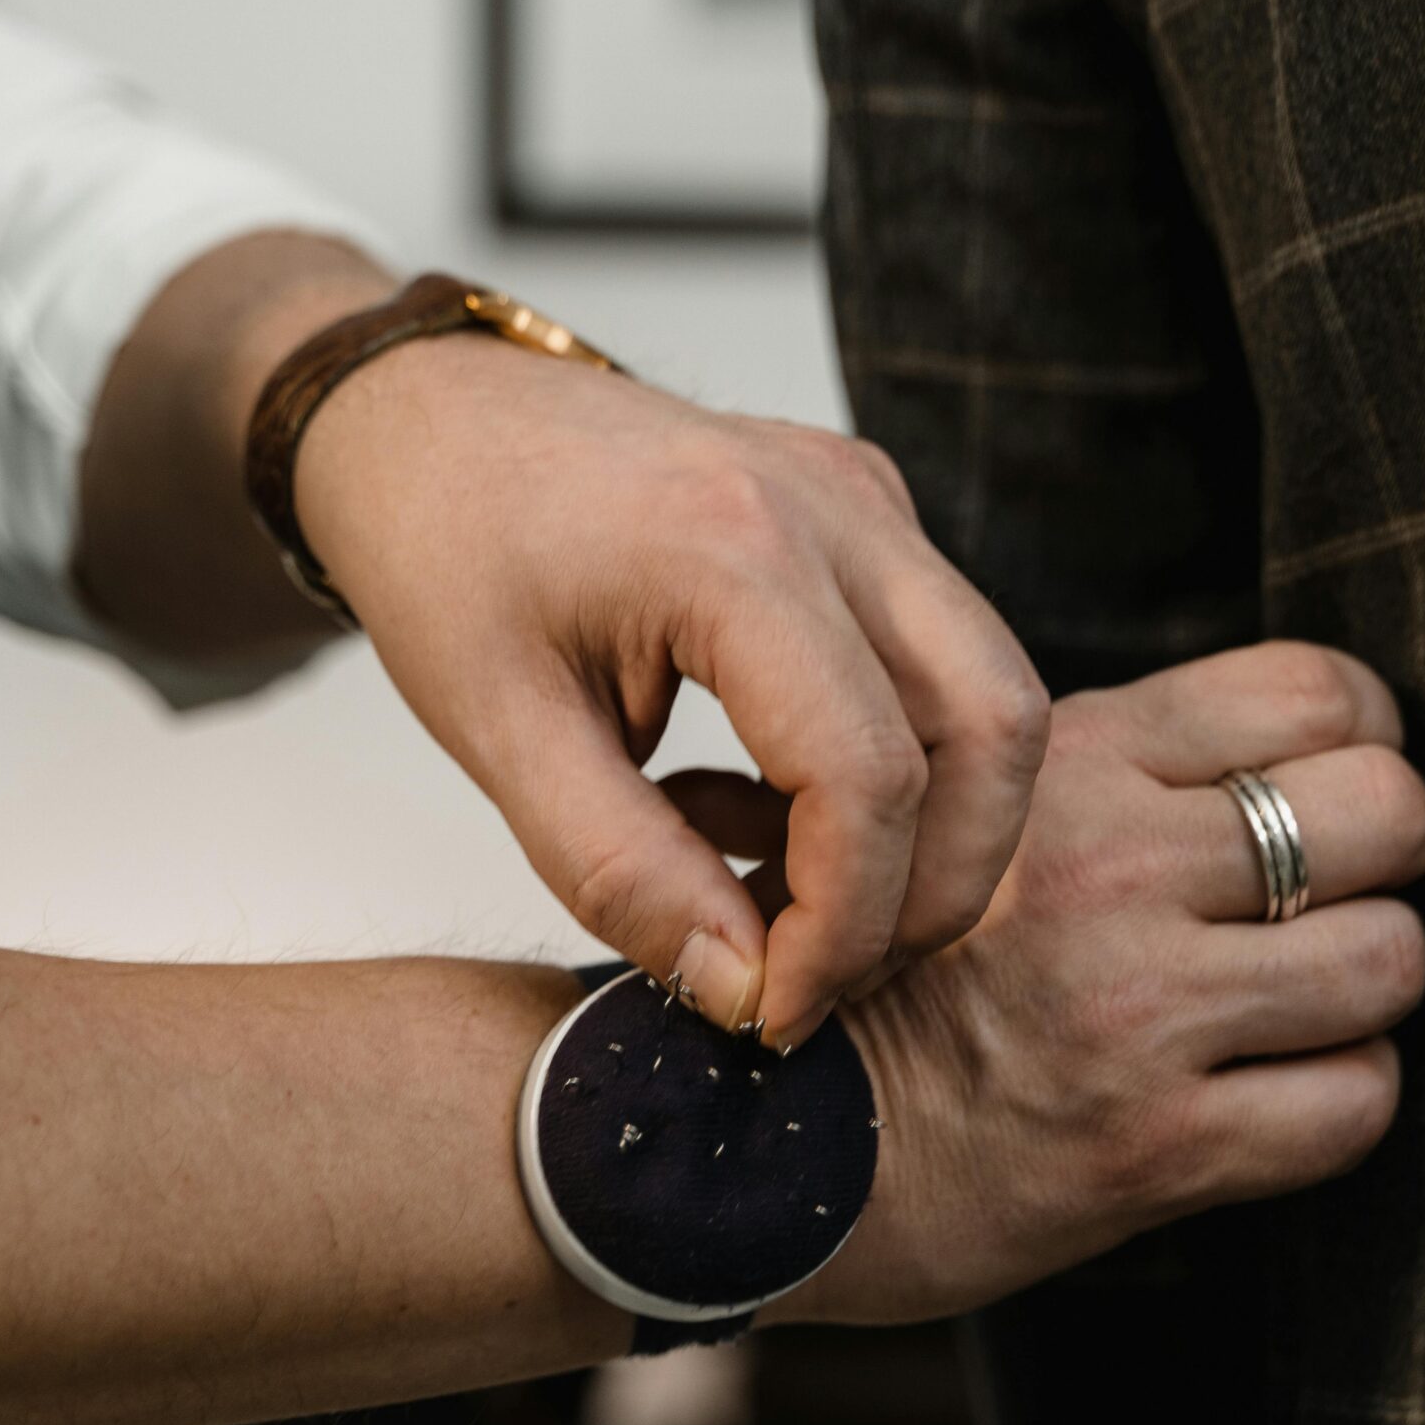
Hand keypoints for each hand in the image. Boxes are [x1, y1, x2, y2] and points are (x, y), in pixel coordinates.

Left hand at [295, 334, 1048, 1049]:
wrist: (429, 415)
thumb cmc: (444, 548)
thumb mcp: (499, 735)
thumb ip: (623, 873)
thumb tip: (740, 986)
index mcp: (732, 547)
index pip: (868, 775)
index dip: (842, 926)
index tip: (771, 1009)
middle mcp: (834, 507)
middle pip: (993, 728)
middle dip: (932, 889)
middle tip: (820, 974)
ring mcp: (867, 500)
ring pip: (995, 697)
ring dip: (925, 833)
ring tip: (777, 889)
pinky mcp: (871, 515)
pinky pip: (944, 663)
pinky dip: (891, 766)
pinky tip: (760, 799)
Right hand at [771, 642, 1424, 1326]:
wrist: (743, 1145)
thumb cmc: (852, 977)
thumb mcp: (942, 814)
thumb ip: (1087, 767)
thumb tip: (1241, 734)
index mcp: (1069, 766)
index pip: (1319, 693)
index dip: (1362, 736)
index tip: (1331, 781)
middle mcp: (1116, 873)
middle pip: (1388, 812)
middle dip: (1382, 857)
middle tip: (1329, 896)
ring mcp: (1142, 1013)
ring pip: (1390, 960)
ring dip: (1363, 987)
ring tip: (1298, 1003)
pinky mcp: (1158, 1148)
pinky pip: (1354, 1103)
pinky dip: (1337, 1098)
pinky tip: (1273, 1093)